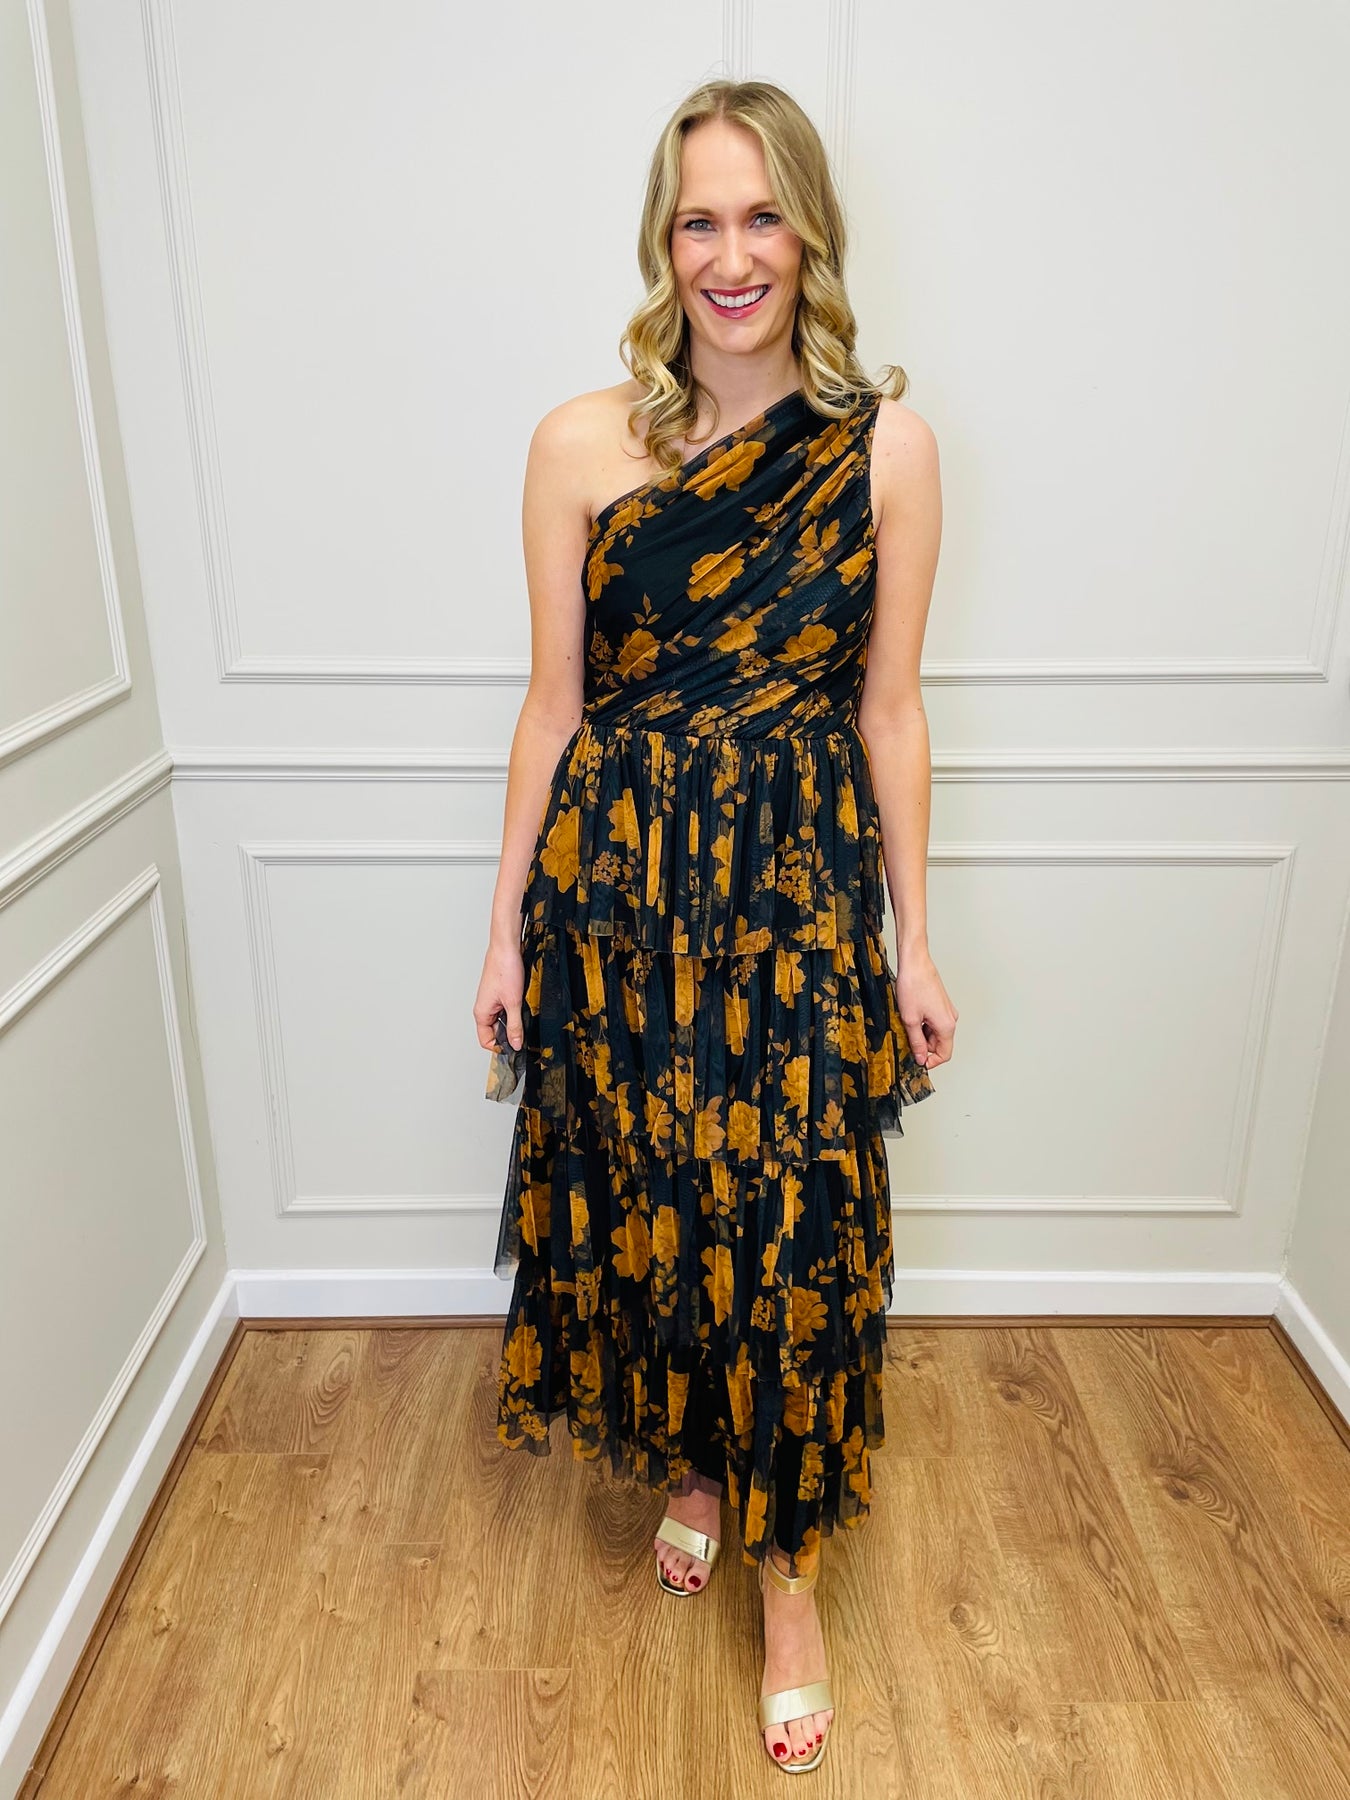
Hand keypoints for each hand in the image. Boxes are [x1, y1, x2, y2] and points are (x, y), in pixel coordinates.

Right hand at [474, 935, 525, 1051]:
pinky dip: (515, 1011)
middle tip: (524, 1032)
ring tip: (523, 1014)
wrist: (506, 948)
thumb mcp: (513, 1003)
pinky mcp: (499, 994)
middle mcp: (484, 1008)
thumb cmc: (504, 969)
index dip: (500, 1046)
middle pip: (495, 1032)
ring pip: (502, 1020)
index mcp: (481, 1013)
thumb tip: (515, 1044)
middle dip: (509, 1034)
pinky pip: (506, 1010)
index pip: (486, 1041)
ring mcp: (492, 1001)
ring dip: (513, 1021)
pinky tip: (523, 1005)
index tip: (515, 1046)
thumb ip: (515, 1026)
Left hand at [895, 946, 956, 1070]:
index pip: (945, 1054)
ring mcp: (947, 1011)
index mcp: (947, 1026)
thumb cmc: (914, 986)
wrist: (915, 963)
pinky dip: (923, 1024)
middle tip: (907, 1039)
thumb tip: (921, 1058)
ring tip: (908, 1023)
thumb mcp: (910, 1020)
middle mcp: (950, 1019)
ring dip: (922, 1034)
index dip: (931, 1061)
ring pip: (936, 1033)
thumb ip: (917, 1042)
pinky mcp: (941, 1005)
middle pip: (939, 1044)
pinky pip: (934, 1022)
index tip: (917, 1061)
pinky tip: (911, 1015)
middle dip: (924, 1046)